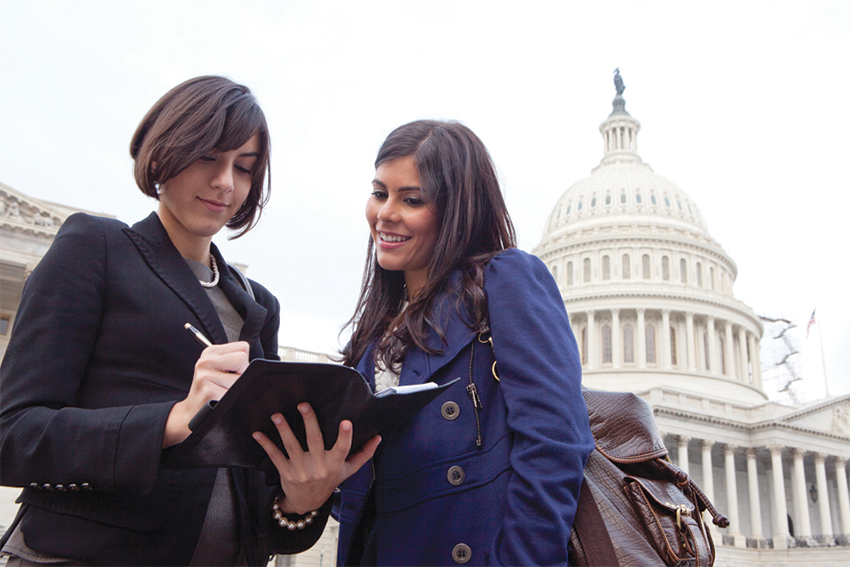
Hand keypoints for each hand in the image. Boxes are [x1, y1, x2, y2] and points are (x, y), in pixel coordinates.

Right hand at [162, 341, 249, 447]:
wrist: (192, 413)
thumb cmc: (211, 390)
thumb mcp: (218, 369)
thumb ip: (235, 361)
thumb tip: (259, 366)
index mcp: (211, 352)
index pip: (243, 347)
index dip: (243, 362)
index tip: (232, 372)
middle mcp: (206, 361)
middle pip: (243, 360)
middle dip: (242, 374)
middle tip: (229, 384)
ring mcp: (205, 376)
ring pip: (241, 378)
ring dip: (238, 389)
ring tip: (224, 392)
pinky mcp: (209, 392)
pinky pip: (236, 394)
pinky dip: (234, 400)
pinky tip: (222, 401)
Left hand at [252, 402, 380, 514]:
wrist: (307, 502)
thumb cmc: (330, 481)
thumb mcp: (348, 470)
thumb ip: (363, 453)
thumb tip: (378, 437)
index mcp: (335, 464)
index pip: (343, 449)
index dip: (345, 436)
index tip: (346, 422)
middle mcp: (318, 466)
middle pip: (314, 440)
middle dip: (309, 421)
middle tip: (303, 405)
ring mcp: (301, 470)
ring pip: (292, 446)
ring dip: (284, 430)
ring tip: (278, 415)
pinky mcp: (286, 472)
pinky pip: (275, 456)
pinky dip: (266, 444)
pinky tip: (258, 433)